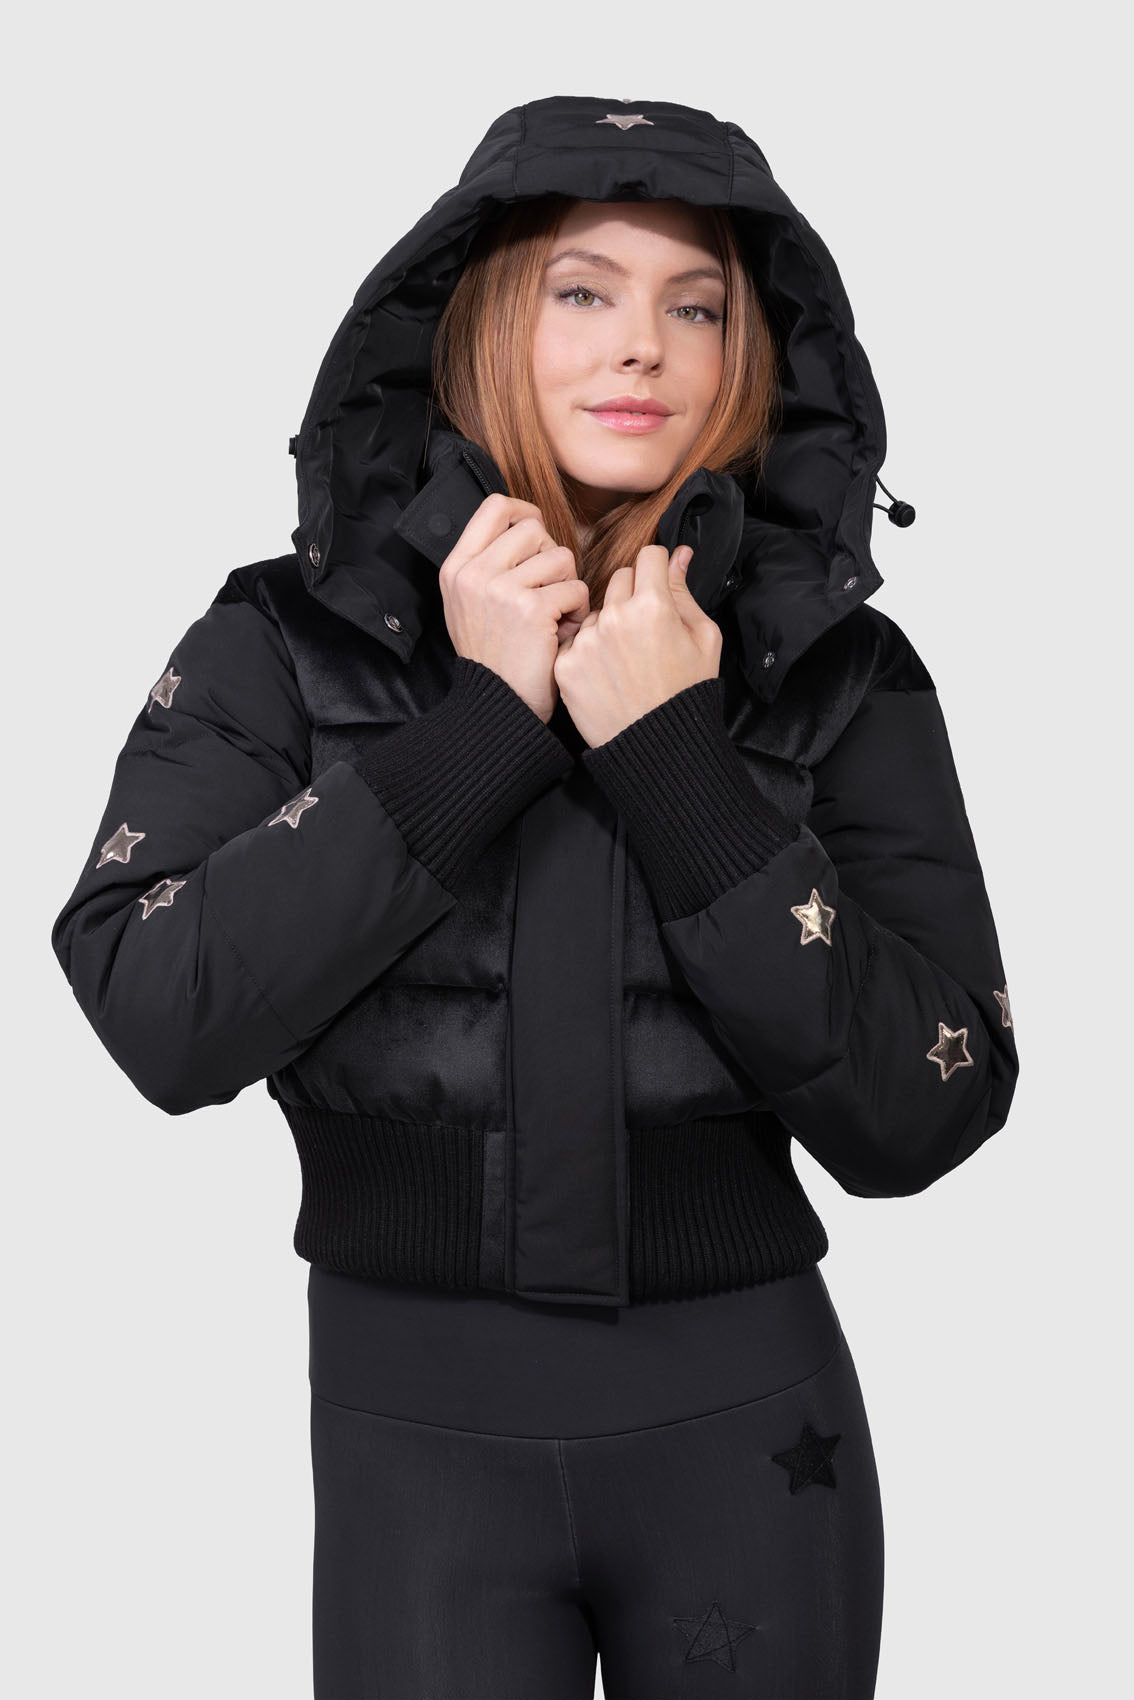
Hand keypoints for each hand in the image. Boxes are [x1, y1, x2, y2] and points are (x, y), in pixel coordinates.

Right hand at [439, 494, 589, 723]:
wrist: (497, 707)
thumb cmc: (494, 658)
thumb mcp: (470, 606)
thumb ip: (487, 565)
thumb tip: (524, 525)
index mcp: (456, 568)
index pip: (495, 507)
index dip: (525, 512)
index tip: (537, 535)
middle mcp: (473, 574)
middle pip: (533, 529)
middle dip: (551, 558)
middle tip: (547, 592)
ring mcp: (499, 589)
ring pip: (560, 556)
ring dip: (567, 586)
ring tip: (555, 617)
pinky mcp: (530, 608)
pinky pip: (574, 587)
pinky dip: (577, 610)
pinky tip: (562, 632)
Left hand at [553, 544, 721, 747]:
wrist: (657, 747)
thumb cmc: (687, 693)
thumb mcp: (704, 639)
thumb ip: (685, 591)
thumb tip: (678, 554)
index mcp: (653, 606)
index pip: (648, 556)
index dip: (657, 567)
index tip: (658, 582)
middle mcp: (615, 617)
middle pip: (620, 578)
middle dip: (633, 594)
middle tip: (646, 629)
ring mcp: (586, 642)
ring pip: (597, 610)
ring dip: (609, 624)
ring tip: (626, 659)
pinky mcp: (566, 665)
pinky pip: (576, 641)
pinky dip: (589, 651)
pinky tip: (607, 674)